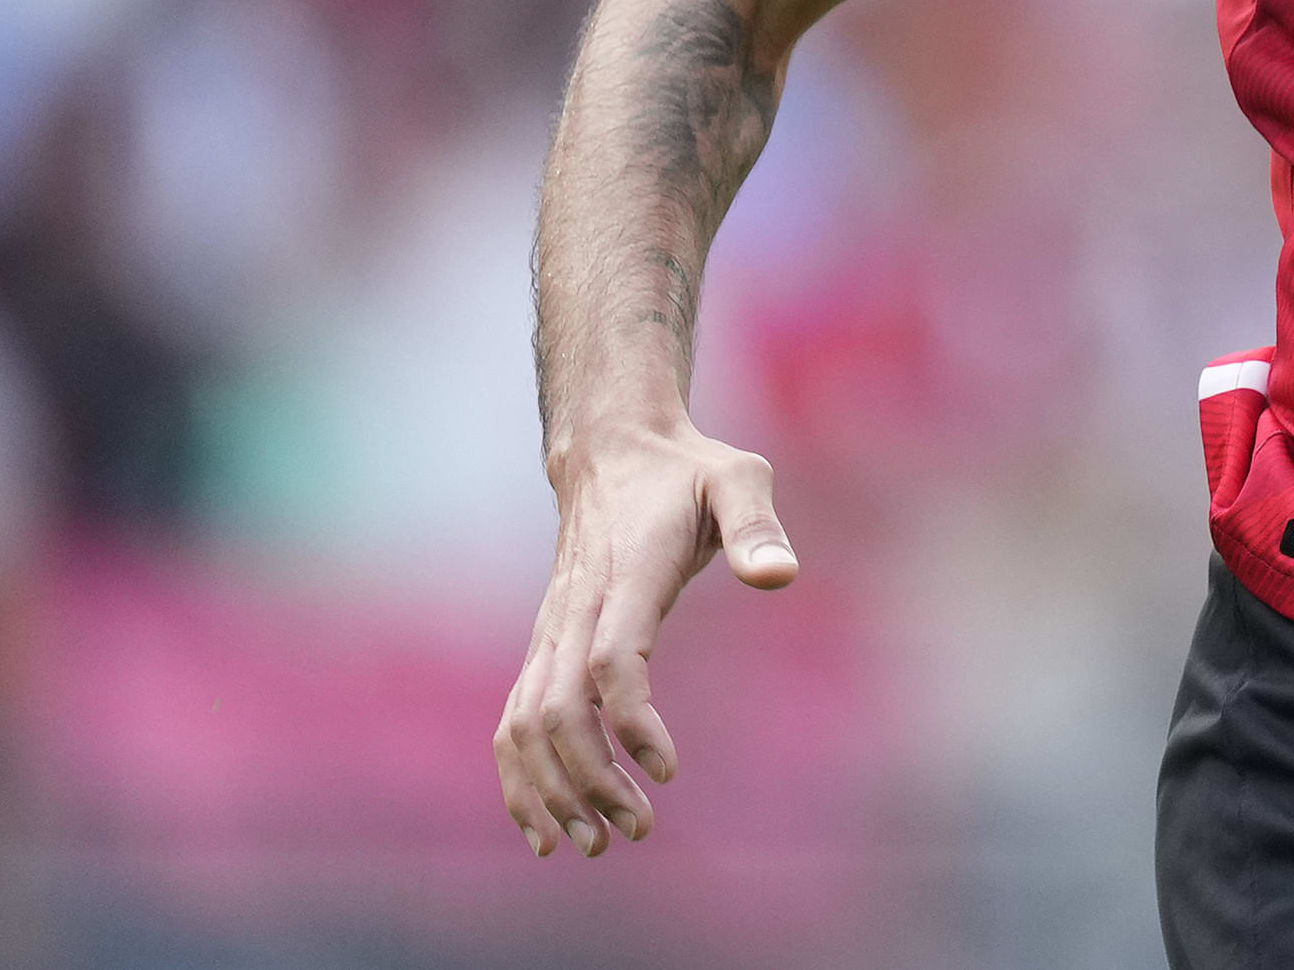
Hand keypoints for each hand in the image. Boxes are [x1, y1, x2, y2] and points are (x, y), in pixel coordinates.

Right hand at [494, 420, 795, 854]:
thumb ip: (757, 524)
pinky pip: (513, 720)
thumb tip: (780, 576)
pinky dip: (519, 777)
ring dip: (551, 790)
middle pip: (557, 709)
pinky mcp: (543, 646)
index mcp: (624, 574)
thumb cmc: (685, 471)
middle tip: (638, 828)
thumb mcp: (737, 477)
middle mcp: (575, 609)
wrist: (611, 450)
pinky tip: (546, 827)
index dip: (631, 721)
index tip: (667, 770)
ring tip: (598, 842)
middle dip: (590, 778)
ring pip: (523, 723)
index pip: (611, 660)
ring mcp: (550, 630)